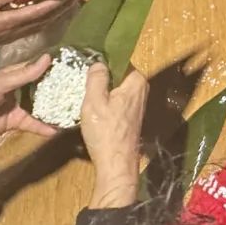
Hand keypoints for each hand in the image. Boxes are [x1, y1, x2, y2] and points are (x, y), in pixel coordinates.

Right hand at [80, 64, 147, 208]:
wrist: (116, 162)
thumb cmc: (105, 131)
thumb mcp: (94, 102)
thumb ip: (97, 79)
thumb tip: (98, 63)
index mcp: (137, 81)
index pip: (119, 62)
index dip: (102, 66)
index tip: (86, 70)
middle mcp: (142, 89)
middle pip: (117, 76)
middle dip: (102, 81)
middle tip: (83, 86)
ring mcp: (139, 104)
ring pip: (117, 90)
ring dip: (103, 94)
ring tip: (86, 98)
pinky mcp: (133, 116)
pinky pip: (118, 102)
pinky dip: (107, 104)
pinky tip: (95, 112)